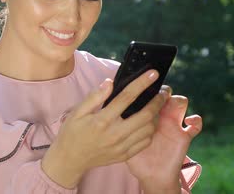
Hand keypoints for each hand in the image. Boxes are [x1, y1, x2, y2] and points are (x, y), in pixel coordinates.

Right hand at [41, 70, 168, 187]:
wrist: (70, 159)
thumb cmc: (73, 132)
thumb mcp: (77, 112)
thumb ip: (94, 96)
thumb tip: (110, 82)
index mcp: (102, 120)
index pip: (127, 97)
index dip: (142, 83)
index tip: (153, 74)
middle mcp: (115, 134)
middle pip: (145, 114)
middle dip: (158, 100)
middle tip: (163, 92)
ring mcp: (122, 147)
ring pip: (149, 129)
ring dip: (157, 115)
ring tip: (157, 106)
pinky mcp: (125, 155)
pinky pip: (145, 142)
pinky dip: (151, 130)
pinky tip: (149, 122)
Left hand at [126, 86, 201, 191]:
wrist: (151, 174)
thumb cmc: (134, 154)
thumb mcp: (121, 137)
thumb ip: (116, 119)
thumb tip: (109, 89)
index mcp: (144, 112)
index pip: (146, 93)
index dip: (147, 87)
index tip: (146, 84)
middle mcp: (160, 115)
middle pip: (165, 93)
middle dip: (164, 91)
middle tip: (160, 94)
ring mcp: (173, 124)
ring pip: (180, 103)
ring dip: (178, 100)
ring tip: (173, 103)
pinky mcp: (184, 136)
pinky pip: (195, 125)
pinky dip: (196, 121)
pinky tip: (189, 122)